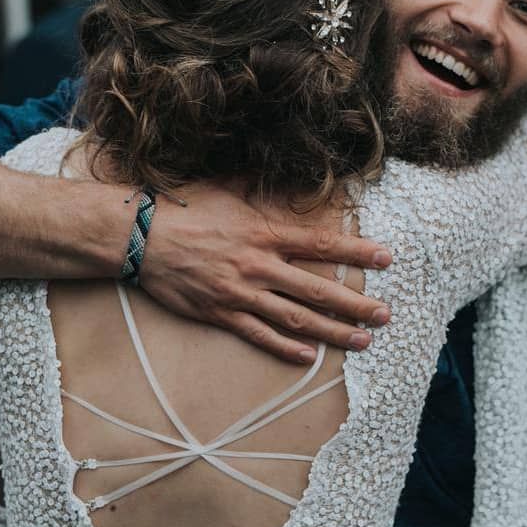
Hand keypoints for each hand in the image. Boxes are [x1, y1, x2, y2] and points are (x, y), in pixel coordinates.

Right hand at [137, 181, 391, 363]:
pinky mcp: (221, 314)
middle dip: (356, 305)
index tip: (387, 258)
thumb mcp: (227, 189)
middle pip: (317, 291)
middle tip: (386, 316)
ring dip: (333, 332)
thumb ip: (259, 188)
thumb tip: (285, 170)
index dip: (356, 253)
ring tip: (362, 342)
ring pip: (296, 319)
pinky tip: (310, 356)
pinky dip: (286, 348)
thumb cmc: (184, 208)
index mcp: (263, 233)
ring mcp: (240, 293)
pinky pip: (260, 335)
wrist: (140, 238)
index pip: (321, 245)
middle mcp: (258, 266)